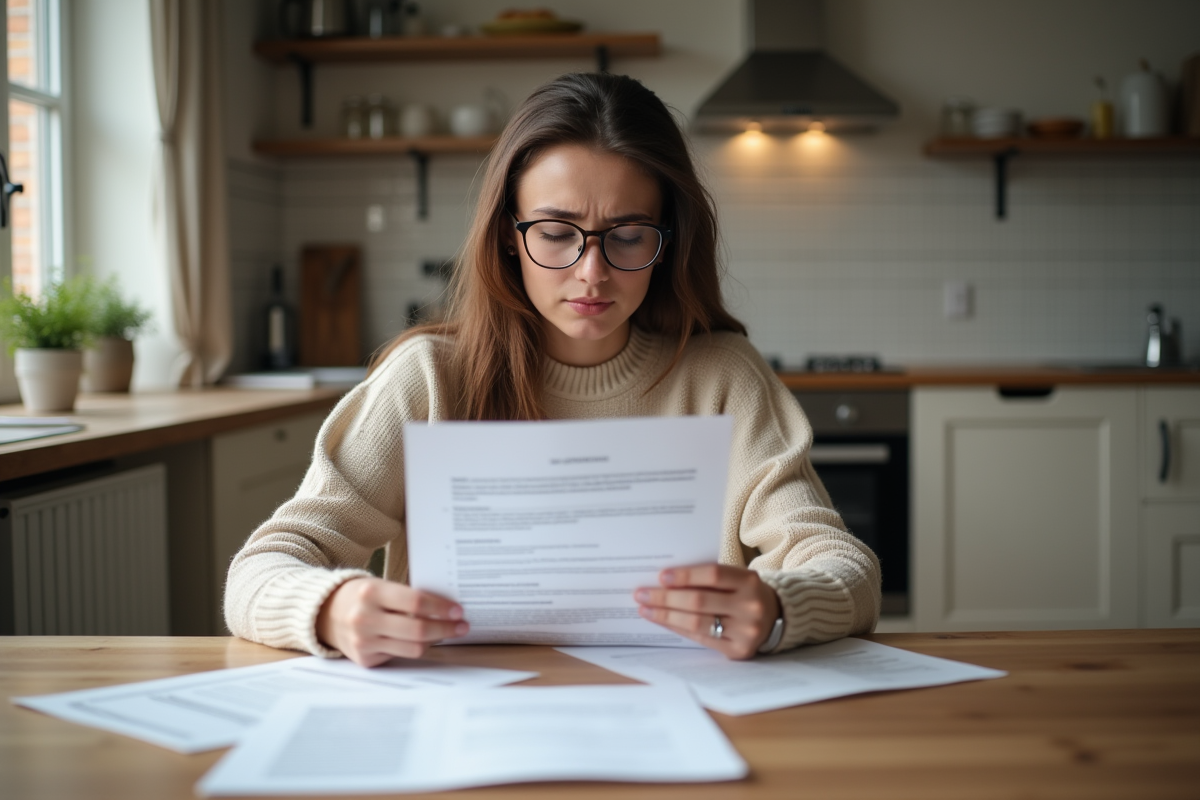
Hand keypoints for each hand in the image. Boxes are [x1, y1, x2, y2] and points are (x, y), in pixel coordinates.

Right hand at [316, 577, 467, 666]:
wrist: (326, 614)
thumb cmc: (362, 597)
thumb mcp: (380, 586)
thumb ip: (408, 597)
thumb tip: (446, 609)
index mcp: (371, 592)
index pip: (416, 602)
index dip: (441, 608)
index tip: (457, 610)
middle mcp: (365, 618)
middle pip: (418, 629)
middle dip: (445, 628)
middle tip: (461, 625)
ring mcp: (363, 641)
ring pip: (413, 647)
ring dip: (436, 641)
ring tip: (448, 633)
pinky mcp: (365, 659)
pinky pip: (401, 656)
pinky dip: (415, 648)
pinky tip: (424, 641)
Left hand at [634, 564, 780, 659]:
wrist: (774, 616)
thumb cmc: (744, 592)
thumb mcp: (736, 578)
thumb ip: (708, 578)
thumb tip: (664, 581)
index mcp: (750, 581)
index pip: (713, 574)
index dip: (685, 575)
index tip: (661, 576)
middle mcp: (751, 607)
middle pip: (699, 601)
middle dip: (665, 598)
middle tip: (641, 594)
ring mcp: (746, 631)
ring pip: (697, 623)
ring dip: (666, 616)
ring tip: (645, 609)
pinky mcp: (738, 651)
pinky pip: (701, 639)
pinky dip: (678, 629)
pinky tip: (662, 622)